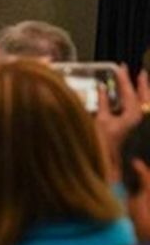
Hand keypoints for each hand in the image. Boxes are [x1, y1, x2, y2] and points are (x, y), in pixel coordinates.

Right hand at [94, 65, 145, 183]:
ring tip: (143, 84)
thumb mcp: (100, 123)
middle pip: (146, 98)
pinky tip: (139, 106)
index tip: (119, 67)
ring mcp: (146, 129)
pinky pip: (147, 116)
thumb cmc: (105, 149)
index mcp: (135, 115)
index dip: (123, 79)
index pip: (130, 92)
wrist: (120, 177)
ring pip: (149, 107)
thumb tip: (103, 89)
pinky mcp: (144, 136)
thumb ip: (103, 104)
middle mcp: (146, 120)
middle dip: (142, 84)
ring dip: (145, 96)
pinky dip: (144, 109)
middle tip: (140, 72)